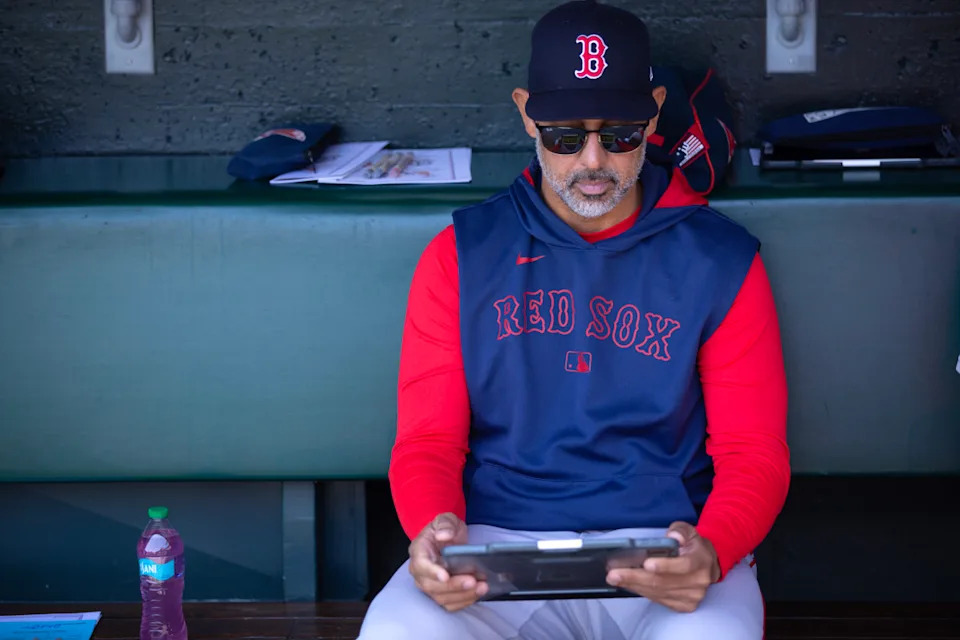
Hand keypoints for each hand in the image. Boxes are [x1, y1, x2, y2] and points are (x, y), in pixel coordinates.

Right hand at [408, 512, 487, 611]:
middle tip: (473, 581)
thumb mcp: (445, 519)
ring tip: (482, 587)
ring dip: (462, 596)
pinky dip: (464, 601)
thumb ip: (445, 525)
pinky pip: (450, 603)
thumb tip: (444, 535)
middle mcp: (420, 571)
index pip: (420, 565)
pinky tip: (478, 593)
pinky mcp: (441, 592)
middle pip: (431, 586)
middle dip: (453, 586)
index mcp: (418, 551)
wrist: (447, 537)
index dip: (431, 572)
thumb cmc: (444, 528)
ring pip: (441, 597)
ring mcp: (430, 584)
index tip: (445, 576)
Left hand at [606, 521, 720, 612]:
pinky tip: (628, 585)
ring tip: (615, 579)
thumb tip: (673, 536)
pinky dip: (641, 592)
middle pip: (664, 582)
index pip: (683, 565)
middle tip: (613, 574)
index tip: (646, 564)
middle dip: (636, 578)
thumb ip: (681, 530)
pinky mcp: (684, 606)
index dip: (665, 566)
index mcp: (701, 561)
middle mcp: (698, 582)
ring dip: (634, 586)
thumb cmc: (693, 546)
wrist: (708, 566)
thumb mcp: (690, 531)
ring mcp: (692, 597)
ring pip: (658, 592)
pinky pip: (659, 600)